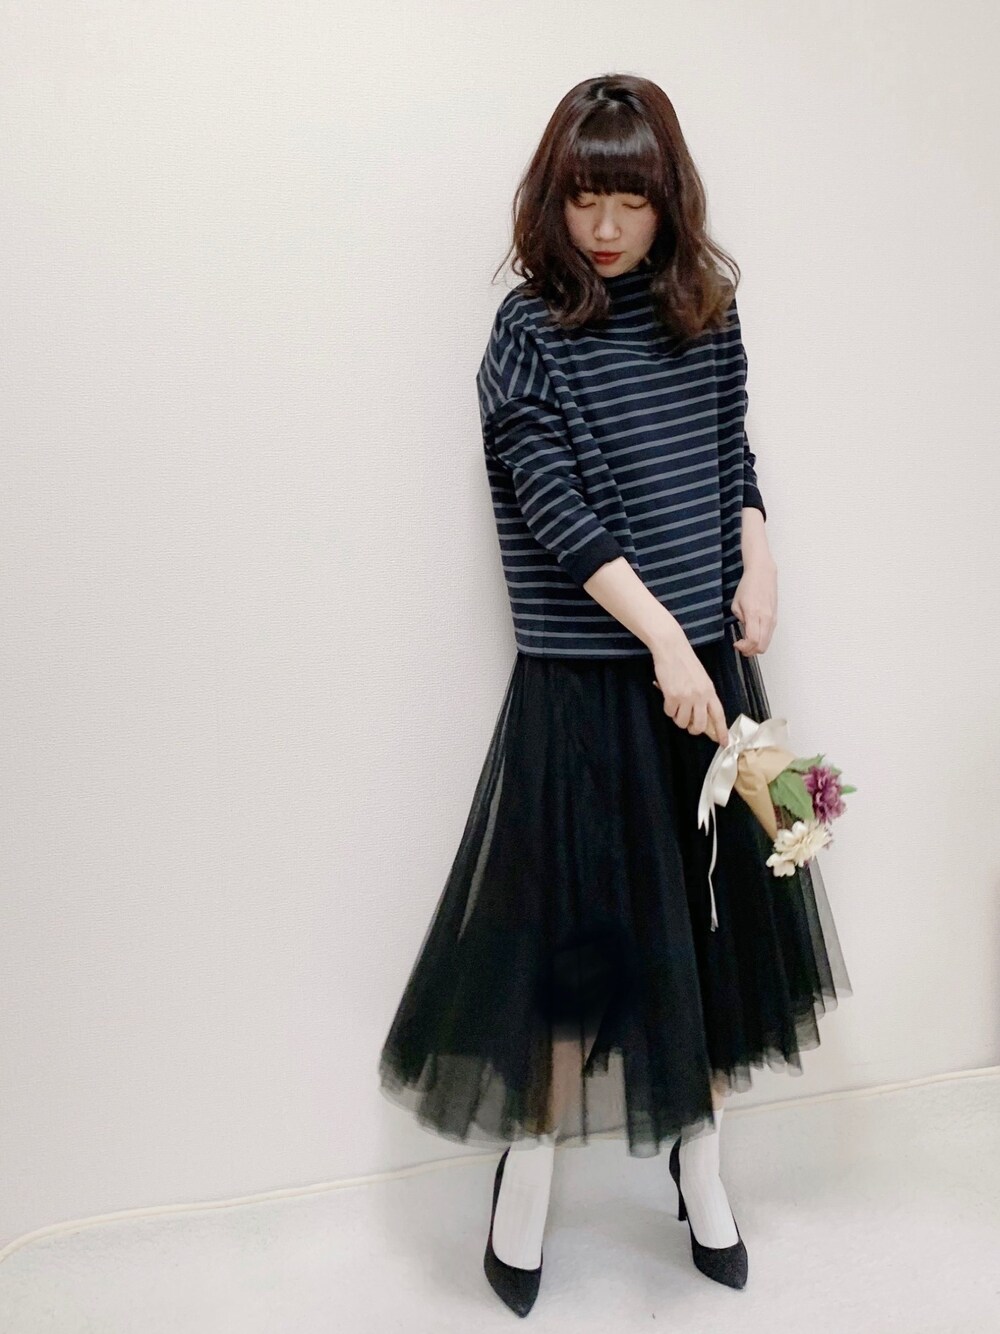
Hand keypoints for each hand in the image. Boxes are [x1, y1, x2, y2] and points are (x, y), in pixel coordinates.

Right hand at [651, 631, 728, 745]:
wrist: (672, 648)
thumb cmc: (685, 662)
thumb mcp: (701, 679)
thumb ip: (704, 696)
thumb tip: (702, 716)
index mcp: (710, 691)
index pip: (719, 715)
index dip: (721, 731)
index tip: (724, 742)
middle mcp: (700, 696)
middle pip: (700, 726)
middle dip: (693, 729)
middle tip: (688, 724)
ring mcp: (686, 697)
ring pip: (683, 722)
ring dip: (678, 718)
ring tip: (675, 706)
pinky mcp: (672, 696)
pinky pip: (669, 713)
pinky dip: (668, 709)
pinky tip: (668, 697)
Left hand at [731, 554, 777, 655]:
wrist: (763, 574)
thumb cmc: (748, 586)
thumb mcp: (736, 604)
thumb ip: (740, 620)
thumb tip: (745, 632)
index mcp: (754, 613)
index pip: (753, 640)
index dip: (744, 647)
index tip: (736, 644)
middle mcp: (766, 618)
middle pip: (762, 646)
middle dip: (750, 651)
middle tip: (741, 647)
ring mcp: (773, 619)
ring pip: (767, 643)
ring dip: (756, 647)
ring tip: (746, 642)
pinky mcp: (775, 619)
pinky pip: (769, 636)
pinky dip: (761, 640)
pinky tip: (753, 635)